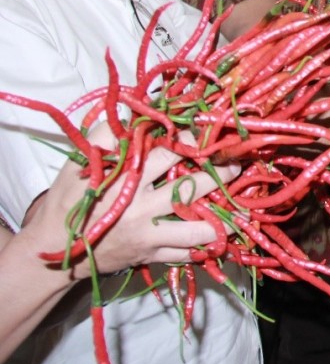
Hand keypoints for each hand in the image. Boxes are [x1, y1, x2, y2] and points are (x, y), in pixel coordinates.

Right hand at [24, 126, 238, 274]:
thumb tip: (135, 107)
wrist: (53, 251)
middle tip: (236, 164)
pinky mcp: (151, 256)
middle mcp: (142, 210)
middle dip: (220, 176)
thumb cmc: (70, 200)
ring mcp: (149, 236)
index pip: (167, 154)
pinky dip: (206, 246)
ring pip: (197, 230)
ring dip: (223, 220)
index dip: (190, 141)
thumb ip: (107, 133)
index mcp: (126, 182)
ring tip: (242, 209)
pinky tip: (224, 236)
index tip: (206, 132)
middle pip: (191, 189)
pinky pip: (186, 255)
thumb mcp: (81, 162)